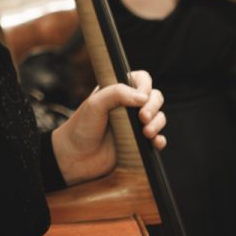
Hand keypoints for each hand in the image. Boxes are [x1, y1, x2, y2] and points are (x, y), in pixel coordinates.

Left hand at [51, 70, 166, 185]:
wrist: (75, 157)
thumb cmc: (81, 127)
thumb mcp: (94, 104)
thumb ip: (116, 93)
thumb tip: (143, 97)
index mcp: (117, 91)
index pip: (141, 79)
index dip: (145, 85)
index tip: (141, 97)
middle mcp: (128, 106)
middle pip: (155, 97)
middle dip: (154, 106)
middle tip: (143, 118)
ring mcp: (134, 124)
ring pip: (159, 117)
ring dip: (157, 123)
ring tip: (146, 133)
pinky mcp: (138, 142)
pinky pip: (157, 138)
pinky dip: (160, 140)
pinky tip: (155, 142)